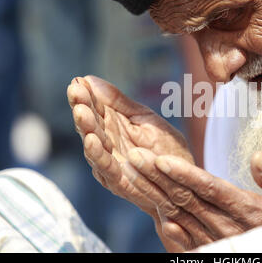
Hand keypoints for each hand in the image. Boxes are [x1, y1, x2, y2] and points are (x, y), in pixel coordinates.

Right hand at [67, 75, 194, 251]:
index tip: (77, 81)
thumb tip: (90, 79)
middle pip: (90, 126)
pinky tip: (92, 139)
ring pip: (94, 147)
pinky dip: (99, 156)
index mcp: (111, 127)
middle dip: (81, 108)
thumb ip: (119, 102)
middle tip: (75, 91)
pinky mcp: (120, 183)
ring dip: (86, 129)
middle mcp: (106, 146)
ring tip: (81, 111)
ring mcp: (111, 165)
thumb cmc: (164, 147)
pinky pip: (108, 170)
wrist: (186, 178)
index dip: (84, 96)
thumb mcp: (144, 118)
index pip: (93, 109)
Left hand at [125, 148, 261, 250]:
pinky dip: (167, 228)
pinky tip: (154, 214)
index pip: (209, 188)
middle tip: (134, 156)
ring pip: (179, 215)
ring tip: (134, 172)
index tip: (160, 158)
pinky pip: (184, 241)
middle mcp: (227, 226)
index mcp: (246, 209)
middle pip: (186, 198)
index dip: (183, 173)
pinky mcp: (210, 252)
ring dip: (154, 194)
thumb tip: (258, 157)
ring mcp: (216, 241)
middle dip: (158, 176)